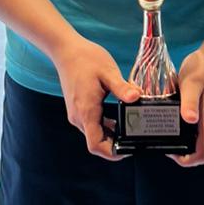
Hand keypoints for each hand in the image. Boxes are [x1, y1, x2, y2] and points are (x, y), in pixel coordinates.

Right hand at [53, 35, 138, 159]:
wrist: (66, 50)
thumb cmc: (85, 59)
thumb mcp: (108, 72)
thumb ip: (122, 88)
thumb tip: (137, 98)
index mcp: (86, 112)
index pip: (95, 145)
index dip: (112, 153)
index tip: (127, 150)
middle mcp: (79, 117)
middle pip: (96, 143)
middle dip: (115, 145)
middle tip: (134, 139)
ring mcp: (77, 114)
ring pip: (94, 135)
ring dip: (110, 137)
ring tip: (130, 129)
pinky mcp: (78, 109)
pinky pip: (91, 126)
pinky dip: (105, 128)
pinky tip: (118, 120)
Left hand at [169, 45, 203, 167]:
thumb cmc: (202, 69)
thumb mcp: (191, 83)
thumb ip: (189, 102)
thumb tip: (189, 120)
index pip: (202, 155)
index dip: (185, 159)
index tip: (170, 150)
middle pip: (201, 152)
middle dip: (183, 152)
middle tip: (164, 139)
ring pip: (202, 143)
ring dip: (186, 143)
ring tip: (168, 131)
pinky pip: (202, 133)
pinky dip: (190, 134)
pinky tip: (176, 123)